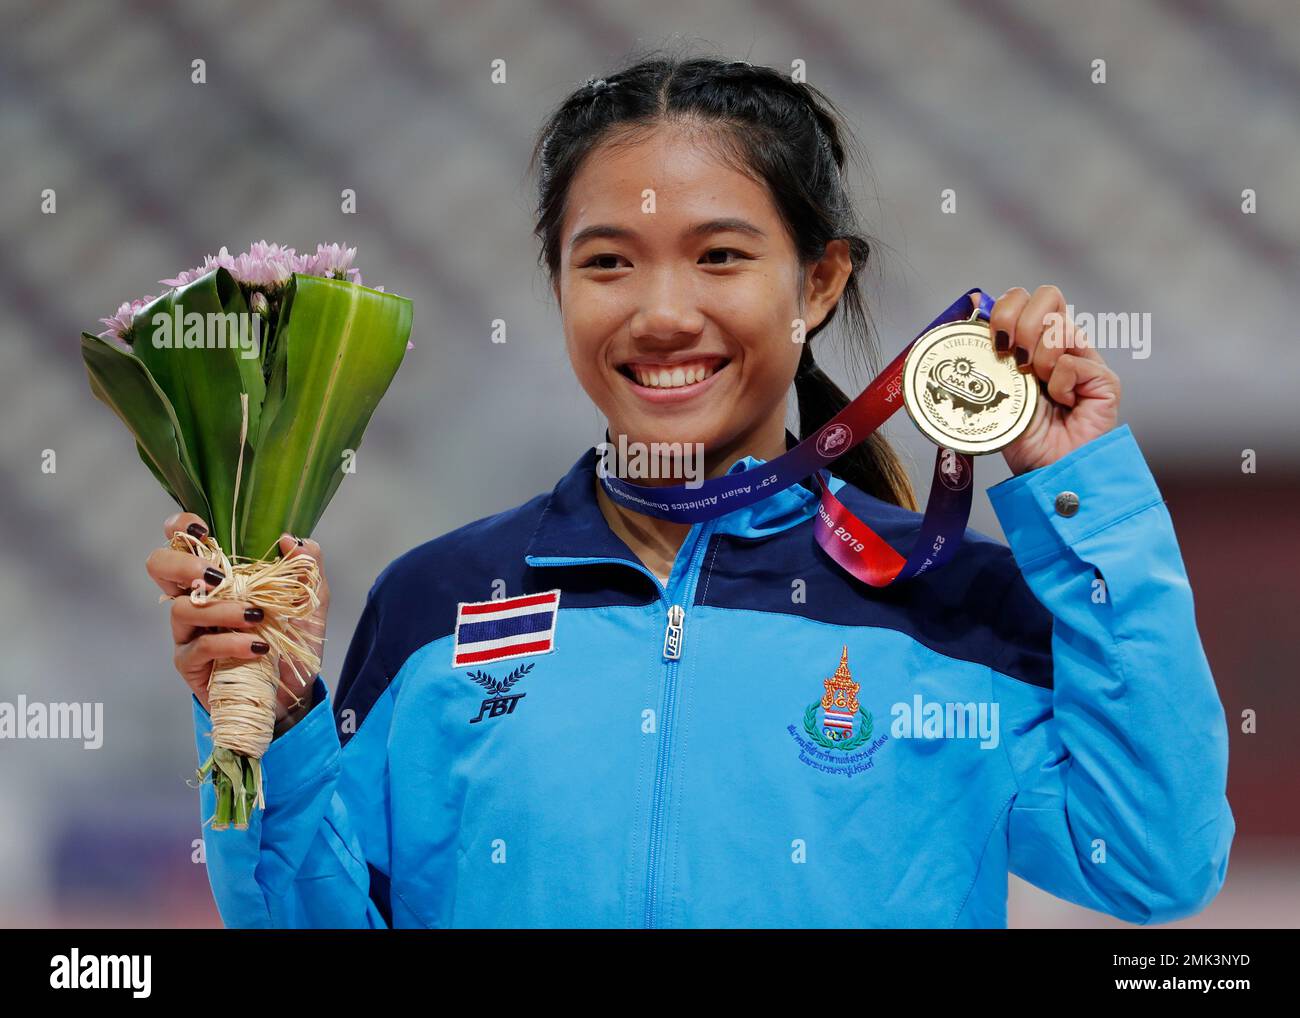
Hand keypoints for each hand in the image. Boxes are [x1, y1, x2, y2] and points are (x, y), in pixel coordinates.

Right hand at [146, 512, 329, 726]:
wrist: (293, 691)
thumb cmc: (292, 642)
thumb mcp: (310, 603)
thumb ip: (306, 569)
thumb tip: (292, 541)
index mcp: (220, 577)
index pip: (184, 542)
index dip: (182, 528)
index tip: (203, 528)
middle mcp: (196, 598)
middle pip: (159, 566)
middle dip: (182, 564)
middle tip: (216, 575)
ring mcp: (188, 631)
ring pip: (181, 608)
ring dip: (221, 610)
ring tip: (256, 618)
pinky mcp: (189, 663)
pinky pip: (200, 647)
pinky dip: (230, 643)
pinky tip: (257, 648)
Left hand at [985, 285, 1121, 475]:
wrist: (1047, 471)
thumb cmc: (1020, 435)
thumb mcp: (992, 387)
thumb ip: (985, 347)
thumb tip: (973, 300)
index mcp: (1033, 341)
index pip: (1025, 297)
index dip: (1006, 308)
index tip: (993, 341)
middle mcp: (1060, 344)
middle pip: (1048, 295)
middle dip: (1022, 324)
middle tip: (1014, 359)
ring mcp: (1084, 359)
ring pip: (1061, 326)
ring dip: (1039, 358)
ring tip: (1037, 386)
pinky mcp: (1103, 379)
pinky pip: (1073, 362)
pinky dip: (1059, 384)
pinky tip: (1062, 402)